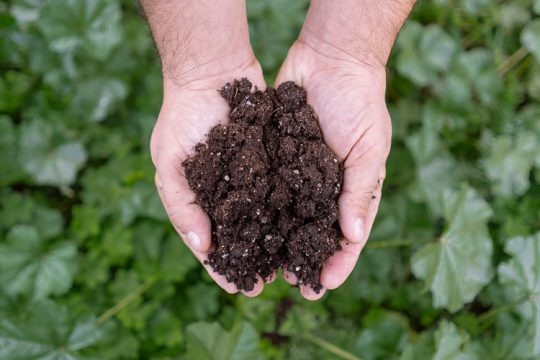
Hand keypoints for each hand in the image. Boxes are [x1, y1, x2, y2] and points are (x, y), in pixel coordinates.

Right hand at [150, 58, 269, 295]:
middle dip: (251, 260)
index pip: (209, 241)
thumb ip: (181, 205)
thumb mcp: (170, 162)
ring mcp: (250, 177)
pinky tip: (298, 229)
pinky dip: (288, 211)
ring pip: (264, 219)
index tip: (234, 288)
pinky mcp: (271, 161)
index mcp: (198, 198)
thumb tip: (201, 247)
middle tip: (265, 284)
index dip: (220, 265)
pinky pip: (281, 191)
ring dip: (273, 243)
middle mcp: (226, 192)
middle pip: (240, 236)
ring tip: (285, 266)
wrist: (211, 72)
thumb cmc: (183, 116)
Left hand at [275, 40, 391, 299]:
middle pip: (313, 232)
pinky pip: (267, 188)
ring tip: (267, 267)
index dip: (339, 262)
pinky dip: (260, 210)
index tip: (325, 285)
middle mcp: (323, 187)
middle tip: (293, 284)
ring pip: (287, 217)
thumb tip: (354, 236)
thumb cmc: (359, 103)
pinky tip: (249, 229)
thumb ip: (361, 191)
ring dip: (279, 242)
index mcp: (351, 188)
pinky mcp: (275, 158)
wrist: (330, 59)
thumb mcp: (369, 147)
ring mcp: (297, 174)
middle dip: (305, 259)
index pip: (347, 235)